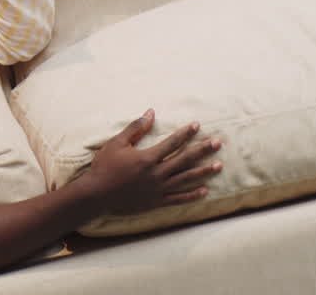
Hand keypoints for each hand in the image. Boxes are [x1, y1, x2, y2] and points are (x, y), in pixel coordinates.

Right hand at [80, 109, 223, 213]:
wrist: (96, 194)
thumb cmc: (104, 166)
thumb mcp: (116, 143)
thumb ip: (135, 128)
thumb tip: (150, 113)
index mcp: (147, 158)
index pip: (172, 142)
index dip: (186, 133)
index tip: (197, 125)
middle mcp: (157, 173)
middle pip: (184, 159)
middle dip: (202, 150)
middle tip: (218, 143)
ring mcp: (158, 189)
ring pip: (186, 179)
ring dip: (203, 171)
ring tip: (219, 165)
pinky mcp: (156, 202)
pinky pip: (178, 199)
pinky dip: (192, 195)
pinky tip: (205, 191)